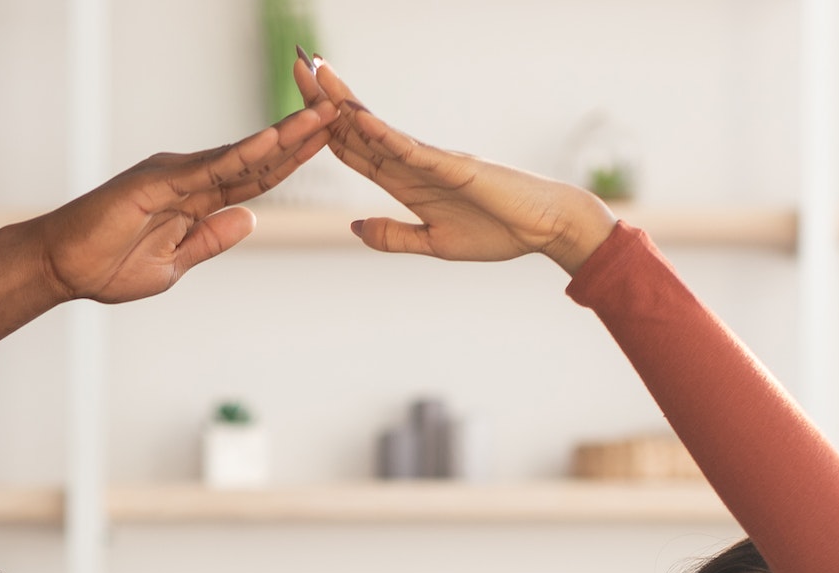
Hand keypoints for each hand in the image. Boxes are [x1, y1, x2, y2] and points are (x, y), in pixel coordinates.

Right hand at [30, 105, 335, 303]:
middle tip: (341, 111)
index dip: (293, 161)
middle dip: (300, 137)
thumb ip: (211, 240)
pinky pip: (210, 166)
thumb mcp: (175, 264)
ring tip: (322, 117)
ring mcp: (175, 174)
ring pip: (241, 154)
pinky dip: (244, 153)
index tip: (328, 143)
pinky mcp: (158, 180)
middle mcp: (190, 177)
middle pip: (257, 157)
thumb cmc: (109, 265)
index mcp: (197, 199)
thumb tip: (251, 220)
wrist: (64, 266)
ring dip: (284, 136)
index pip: (255, 178)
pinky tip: (274, 141)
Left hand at [295, 56, 614, 272]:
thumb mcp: (433, 244)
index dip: (323, 128)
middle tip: (297, 63)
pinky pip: (410, 150)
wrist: (542, 228)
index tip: (296, 106)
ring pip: (378, 129)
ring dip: (346, 103)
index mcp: (405, 182)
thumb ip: (393, 235)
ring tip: (317, 74)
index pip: (355, 151)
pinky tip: (359, 120)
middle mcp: (412, 163)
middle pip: (358, 127)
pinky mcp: (453, 166)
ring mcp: (431, 160)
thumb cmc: (496, 232)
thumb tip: (353, 227)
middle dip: (325, 98)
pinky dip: (384, 136)